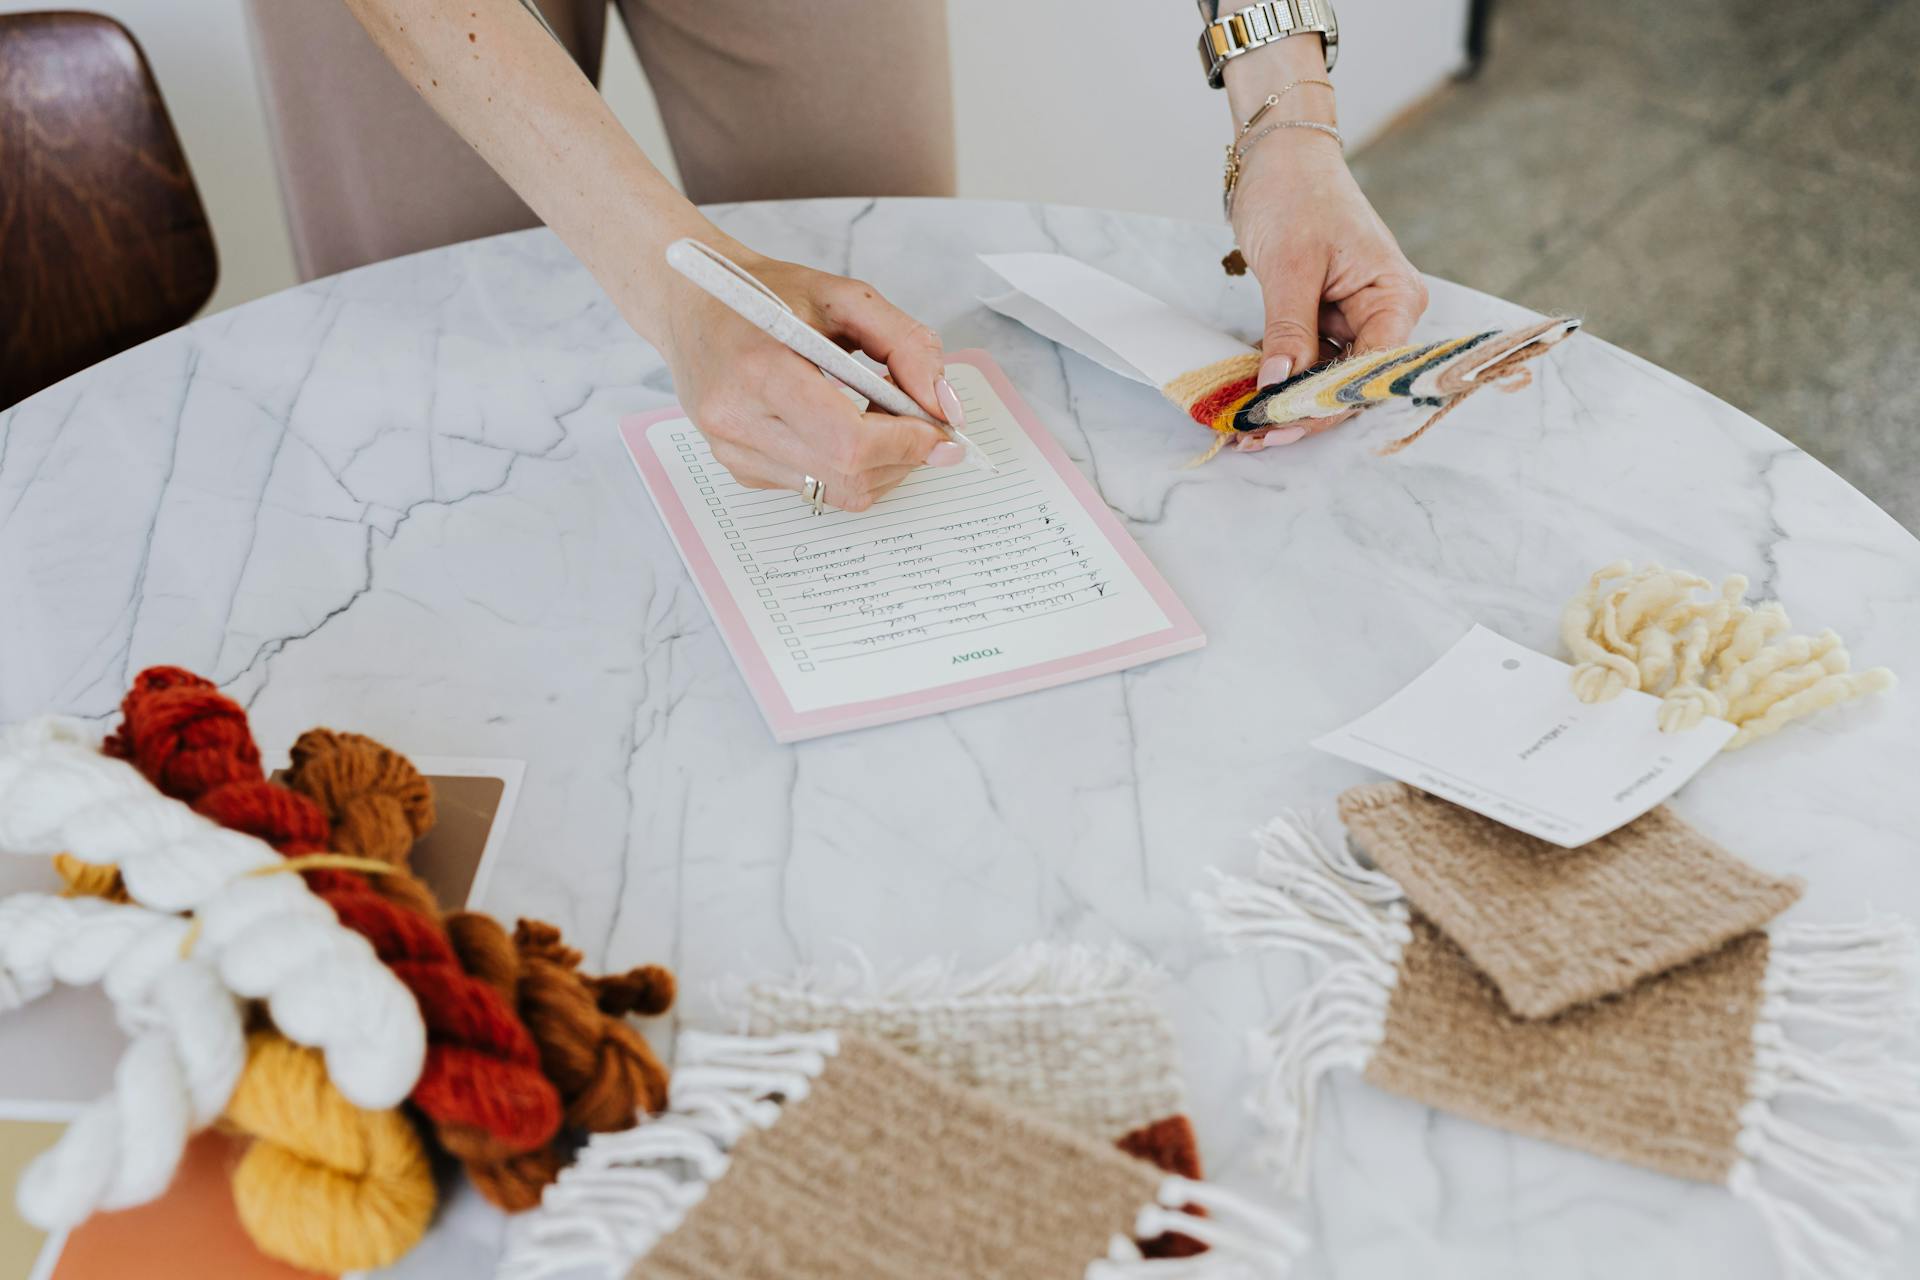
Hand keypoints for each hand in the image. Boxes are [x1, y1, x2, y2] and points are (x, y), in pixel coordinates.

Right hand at [654, 252, 963, 510]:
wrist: (692, 303)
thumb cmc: (767, 294)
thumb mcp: (844, 297)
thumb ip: (907, 344)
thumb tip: (944, 407)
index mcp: (760, 369)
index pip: (850, 441)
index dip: (908, 444)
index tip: (942, 431)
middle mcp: (738, 420)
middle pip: (849, 476)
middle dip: (903, 458)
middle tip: (922, 424)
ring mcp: (733, 451)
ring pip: (836, 492)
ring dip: (879, 465)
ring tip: (880, 418)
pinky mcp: (737, 468)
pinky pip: (814, 486)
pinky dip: (846, 465)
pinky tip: (843, 426)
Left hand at [1229, 134, 1426, 444]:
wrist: (1280, 156)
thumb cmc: (1296, 193)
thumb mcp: (1291, 265)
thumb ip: (1290, 329)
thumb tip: (1279, 386)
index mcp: (1394, 297)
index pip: (1370, 371)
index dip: (1326, 403)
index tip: (1280, 424)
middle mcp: (1384, 313)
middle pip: (1350, 383)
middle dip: (1301, 412)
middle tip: (1253, 436)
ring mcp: (1355, 318)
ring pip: (1326, 379)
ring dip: (1286, 403)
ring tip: (1244, 429)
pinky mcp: (1325, 318)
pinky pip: (1307, 361)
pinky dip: (1279, 380)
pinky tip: (1249, 403)